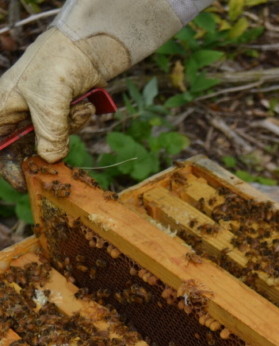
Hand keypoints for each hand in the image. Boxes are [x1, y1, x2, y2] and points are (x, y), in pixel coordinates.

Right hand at [0, 0, 190, 180]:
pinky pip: (67, 132)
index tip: (26, 183)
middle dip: (48, 152)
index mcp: (1, 107)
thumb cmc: (58, 64)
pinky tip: (83, 107)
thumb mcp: (50, 103)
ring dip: (68, 130)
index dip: (8, 167)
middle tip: (63, 163)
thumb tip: (51, 160)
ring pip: (52, 142)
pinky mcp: (60, 113)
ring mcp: (39, 113)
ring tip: (75, 109)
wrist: (88, 45)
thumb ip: (49, 134)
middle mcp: (17, 112)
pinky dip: (77, 122)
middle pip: (25, 150)